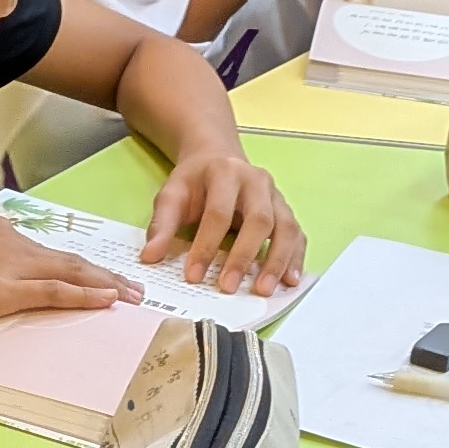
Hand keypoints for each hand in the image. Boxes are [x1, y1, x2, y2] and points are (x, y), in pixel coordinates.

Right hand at [0, 216, 138, 321]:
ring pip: (72, 273)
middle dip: (102, 272)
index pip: (40, 250)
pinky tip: (109, 301)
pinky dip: (87, 296)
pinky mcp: (10, 291)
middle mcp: (12, 244)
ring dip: (106, 284)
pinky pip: (59, 293)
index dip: (68, 262)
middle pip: (67, 259)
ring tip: (133, 296)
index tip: (87, 269)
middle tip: (131, 284)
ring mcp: (14, 267)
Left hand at [139, 150, 305, 295]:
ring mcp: (276, 196)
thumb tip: (151, 257)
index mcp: (226, 173)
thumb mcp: (172, 194)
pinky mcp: (286, 211)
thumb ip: (161, 224)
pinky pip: (297, 235)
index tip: (193, 276)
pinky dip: (296, 258)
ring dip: (277, 261)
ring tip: (264, 290)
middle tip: (229, 287)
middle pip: (259, 220)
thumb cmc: (195, 181)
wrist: (217, 157)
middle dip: (244, 256)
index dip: (206, 246)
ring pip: (285, 228)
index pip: (218, 213)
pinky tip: (290, 281)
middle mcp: (257, 181)